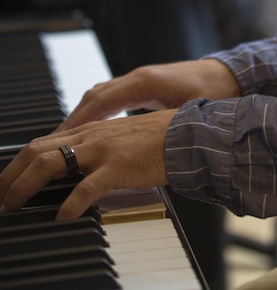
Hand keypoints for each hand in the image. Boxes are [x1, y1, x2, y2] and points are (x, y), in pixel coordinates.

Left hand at [0, 109, 174, 219]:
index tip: (4, 184)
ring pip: (51, 162)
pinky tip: (62, 218)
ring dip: (25, 186)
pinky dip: (70, 204)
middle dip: (10, 176)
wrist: (186, 134)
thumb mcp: (118, 138)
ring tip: (14, 206)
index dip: (16, 164)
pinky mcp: (119, 166)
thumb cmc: (157, 139)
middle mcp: (90, 136)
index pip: (41, 143)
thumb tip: (74, 169)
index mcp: (90, 130)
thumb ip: (95, 149)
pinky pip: (87, 187)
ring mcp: (103, 149)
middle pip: (36, 151)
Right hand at [60, 58, 241, 130]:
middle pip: (94, 96)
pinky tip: (89, 129)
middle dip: (72, 120)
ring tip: (63, 140)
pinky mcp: (142, 86)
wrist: (227, 74)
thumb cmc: (213, 92)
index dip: (80, 120)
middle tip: (50, 144)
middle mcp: (137, 77)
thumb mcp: (189, 112)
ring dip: (81, 115)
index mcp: (145, 82)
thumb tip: (151, 143)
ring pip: (99, 95)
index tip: (60, 139)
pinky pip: (110, 97)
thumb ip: (167, 125)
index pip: (102, 100)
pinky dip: (95, 112)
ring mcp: (138, 79)